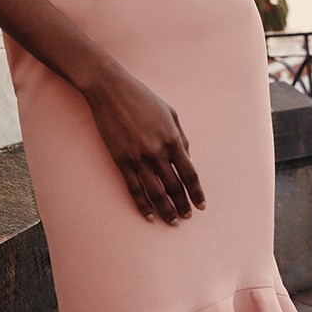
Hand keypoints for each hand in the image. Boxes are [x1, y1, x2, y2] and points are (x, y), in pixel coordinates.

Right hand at [83, 65, 205, 224]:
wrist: (110, 91)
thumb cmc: (142, 98)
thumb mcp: (170, 113)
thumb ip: (181, 137)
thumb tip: (186, 158)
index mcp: (173, 139)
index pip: (189, 174)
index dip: (196, 193)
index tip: (201, 205)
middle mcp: (158, 152)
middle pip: (174, 187)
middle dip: (182, 205)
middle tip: (186, 217)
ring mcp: (138, 158)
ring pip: (155, 192)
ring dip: (165, 210)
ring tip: (171, 221)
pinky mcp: (121, 160)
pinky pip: (134, 188)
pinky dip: (142, 204)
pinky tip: (147, 215)